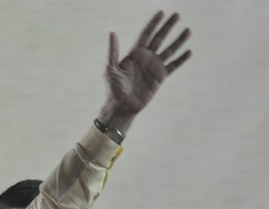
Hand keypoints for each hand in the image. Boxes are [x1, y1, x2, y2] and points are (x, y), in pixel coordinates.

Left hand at [100, 11, 191, 130]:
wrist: (122, 106)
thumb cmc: (113, 88)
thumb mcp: (110, 68)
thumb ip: (113, 51)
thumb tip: (112, 32)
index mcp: (134, 54)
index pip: (146, 34)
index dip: (154, 23)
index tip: (161, 12)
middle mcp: (146, 58)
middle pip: (159, 38)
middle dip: (168, 27)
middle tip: (177, 15)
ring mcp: (154, 67)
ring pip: (169, 50)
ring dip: (178, 40)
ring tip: (188, 30)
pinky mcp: (160, 77)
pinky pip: (173, 66)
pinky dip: (181, 59)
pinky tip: (189, 51)